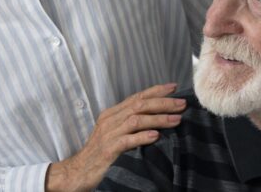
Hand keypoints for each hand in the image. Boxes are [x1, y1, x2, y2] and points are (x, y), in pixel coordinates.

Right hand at [45, 83, 186, 191]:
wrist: (78, 172)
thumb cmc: (100, 154)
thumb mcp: (114, 134)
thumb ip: (130, 125)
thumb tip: (156, 118)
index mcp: (112, 114)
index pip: (137, 97)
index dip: (156, 91)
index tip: (174, 88)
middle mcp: (110, 120)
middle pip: (139, 105)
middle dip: (163, 103)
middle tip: (182, 104)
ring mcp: (108, 134)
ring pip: (136, 120)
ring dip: (158, 118)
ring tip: (176, 120)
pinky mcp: (107, 150)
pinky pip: (127, 140)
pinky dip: (142, 137)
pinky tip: (156, 136)